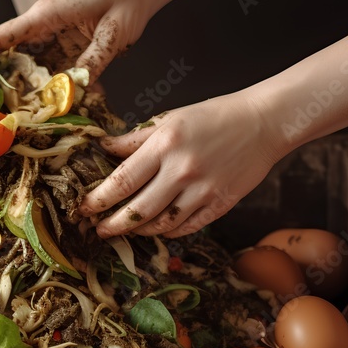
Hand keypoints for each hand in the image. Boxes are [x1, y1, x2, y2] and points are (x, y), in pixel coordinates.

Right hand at [0, 0, 152, 90]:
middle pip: (2, 57)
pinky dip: (45, 94)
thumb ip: (91, 63)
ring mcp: (53, 38)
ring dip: (14, 95)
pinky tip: (43, 114)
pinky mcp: (67, 48)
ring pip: (25, 70)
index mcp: (43, 16)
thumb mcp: (111, 34)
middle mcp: (41, 28)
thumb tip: (72, 94)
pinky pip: (50, 74)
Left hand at [79, 95, 287, 237]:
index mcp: (164, 145)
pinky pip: (188, 227)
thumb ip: (136, 139)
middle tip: (98, 230)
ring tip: (125, 229)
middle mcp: (181, 170)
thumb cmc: (214, 116)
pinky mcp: (221, 204)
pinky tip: (158, 229)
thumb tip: (104, 149)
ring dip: (139, 231)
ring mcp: (203, 190)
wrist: (263, 122)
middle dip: (112, 224)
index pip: (122, 180)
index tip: (83, 208)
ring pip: (161, 224)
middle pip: (137, 210)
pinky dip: (168, 232)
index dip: (98, 199)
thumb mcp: (171, 119)